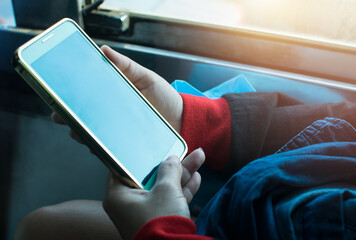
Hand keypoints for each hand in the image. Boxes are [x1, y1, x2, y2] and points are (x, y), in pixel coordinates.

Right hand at [51, 45, 182, 143]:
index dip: (72, 96)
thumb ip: (127, 66)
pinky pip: (108, 149)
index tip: (58, 94)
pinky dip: (98, 147)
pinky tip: (93, 145)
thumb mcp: (146, 78)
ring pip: (93, 133)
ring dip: (81, 132)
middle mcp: (113, 115)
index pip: (89, 96)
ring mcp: (118, 131)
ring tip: (75, 130)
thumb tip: (103, 50)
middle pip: (85, 116)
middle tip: (60, 115)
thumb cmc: (166, 98)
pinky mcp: (126, 146)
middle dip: (69, 116)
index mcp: (115, 97)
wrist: (184, 121)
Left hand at [103, 148, 204, 239]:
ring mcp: (145, 213)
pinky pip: (169, 200)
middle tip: (182, 151)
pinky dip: (182, 190)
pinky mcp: (159, 220)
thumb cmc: (160, 222)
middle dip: (171, 164)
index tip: (150, 146)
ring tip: (198, 157)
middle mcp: (129, 205)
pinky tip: (196, 176)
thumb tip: (171, 160)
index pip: (125, 169)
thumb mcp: (166, 190)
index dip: (140, 157)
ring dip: (181, 174)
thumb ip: (169, 170)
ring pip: (163, 188)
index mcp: (118, 196)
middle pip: (150, 177)